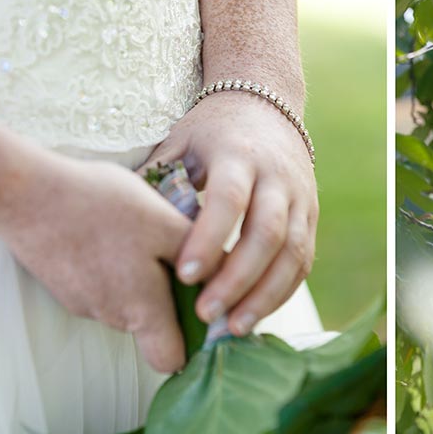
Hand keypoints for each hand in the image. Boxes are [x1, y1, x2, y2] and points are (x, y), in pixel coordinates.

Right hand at [0, 153, 190, 372]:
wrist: (26, 193)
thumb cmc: (102, 206)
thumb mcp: (167, 224)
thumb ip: (203, 257)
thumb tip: (229, 278)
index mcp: (141, 310)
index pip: (171, 360)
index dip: (193, 344)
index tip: (207, 311)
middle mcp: (110, 316)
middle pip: (152, 327)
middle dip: (170, 298)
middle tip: (176, 255)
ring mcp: (81, 303)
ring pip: (126, 303)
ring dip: (140, 279)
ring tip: (141, 236)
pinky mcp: (63, 285)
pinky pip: (101, 286)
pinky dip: (113, 268)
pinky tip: (112, 233)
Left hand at [142, 92, 317, 335]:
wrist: (267, 105)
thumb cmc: (212, 131)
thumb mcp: (180, 141)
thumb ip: (157, 180)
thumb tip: (120, 224)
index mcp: (239, 155)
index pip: (229, 200)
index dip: (209, 239)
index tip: (184, 275)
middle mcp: (277, 177)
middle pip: (268, 233)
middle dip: (238, 279)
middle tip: (206, 314)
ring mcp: (301, 197)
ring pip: (293, 253)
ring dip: (265, 295)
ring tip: (234, 328)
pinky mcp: (312, 215)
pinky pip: (304, 261)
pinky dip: (282, 292)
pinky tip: (255, 315)